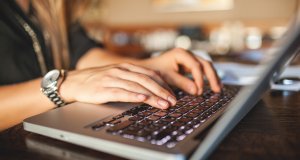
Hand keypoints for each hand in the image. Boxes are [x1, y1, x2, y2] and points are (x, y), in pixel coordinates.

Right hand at [59, 63, 175, 108]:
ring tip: (164, 104)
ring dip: (152, 96)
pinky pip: (121, 92)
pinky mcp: (104, 89)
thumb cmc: (98, 81)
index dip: (163, 84)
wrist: (75, 82)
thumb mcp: (118, 75)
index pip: (150, 74)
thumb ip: (133, 79)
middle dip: (162, 91)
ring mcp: (112, 79)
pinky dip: (133, 95)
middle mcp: (121, 70)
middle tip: (173, 101)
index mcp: (126, 67)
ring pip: (137, 86)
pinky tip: (142, 99)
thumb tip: (151, 89)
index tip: (173, 94)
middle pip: (146, 80)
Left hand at [141, 48, 221, 94]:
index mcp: (181, 53)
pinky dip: (206, 78)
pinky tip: (212, 87)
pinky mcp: (189, 65)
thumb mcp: (168, 77)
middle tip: (217, 90)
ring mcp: (189, 59)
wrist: (147, 69)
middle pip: (205, 64)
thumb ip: (182, 83)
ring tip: (218, 89)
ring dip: (212, 77)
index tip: (199, 91)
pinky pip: (201, 71)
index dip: (199, 79)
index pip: (195, 66)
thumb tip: (197, 91)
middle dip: (212, 77)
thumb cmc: (155, 71)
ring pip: (205, 66)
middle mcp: (187, 54)